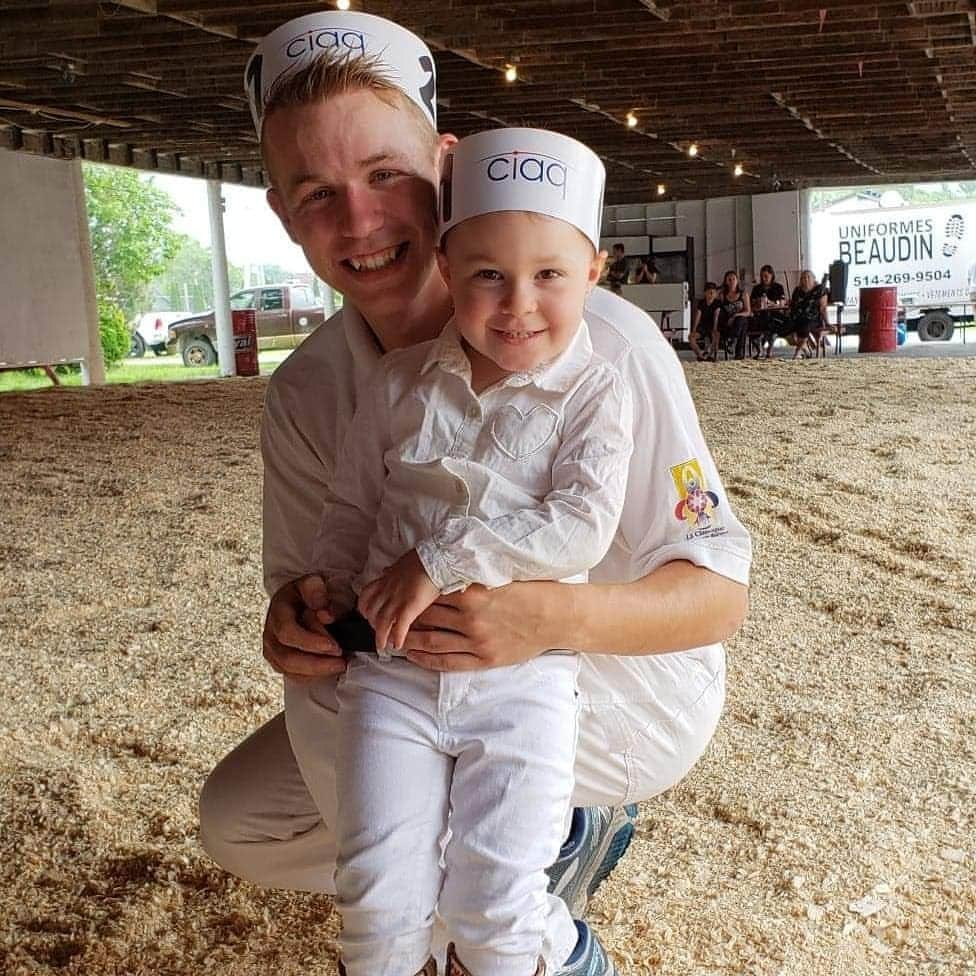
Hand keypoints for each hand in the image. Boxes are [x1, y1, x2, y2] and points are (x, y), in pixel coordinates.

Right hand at [263, 575, 345, 680]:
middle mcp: (270, 632)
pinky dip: (313, 676)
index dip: (310, 642)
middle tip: (340, 661)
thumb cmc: (308, 592)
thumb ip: (317, 593)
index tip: (334, 646)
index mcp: (278, 609)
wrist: (300, 599)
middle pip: (287, 657)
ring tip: (339, 665)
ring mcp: (273, 649)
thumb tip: (324, 614)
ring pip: (290, 670)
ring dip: (317, 672)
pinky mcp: (279, 661)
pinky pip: (293, 676)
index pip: (287, 632)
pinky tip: (329, 670)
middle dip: (316, 663)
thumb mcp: (313, 583)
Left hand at [358, 550, 439, 650]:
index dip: (364, 607)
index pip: (366, 595)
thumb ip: (393, 570)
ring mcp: (398, 599)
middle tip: (376, 633)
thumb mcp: (403, 562)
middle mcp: (389, 590)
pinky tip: (398, 645)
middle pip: (372, 611)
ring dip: (380, 636)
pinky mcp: (410, 606)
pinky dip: (397, 637)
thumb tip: (386, 571)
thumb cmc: (424, 558)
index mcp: (387, 579)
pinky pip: (399, 626)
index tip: (366, 614)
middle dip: (372, 624)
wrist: (437, 558)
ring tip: (383, 646)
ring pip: (382, 622)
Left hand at [400, 581, 556, 671]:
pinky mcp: (485, 659)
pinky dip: (426, 659)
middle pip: (427, 617)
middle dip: (406, 617)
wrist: (556, 616)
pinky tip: (412, 655)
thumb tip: (443, 574)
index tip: (399, 594)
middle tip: (389, 616)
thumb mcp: (499, 576)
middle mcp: (471, 618)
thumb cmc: (530, 591)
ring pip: (432, 641)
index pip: (431, 594)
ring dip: (409, 639)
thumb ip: (470, 577)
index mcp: (473, 593)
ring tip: (394, 637)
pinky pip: (448, 662)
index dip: (412, 596)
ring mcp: (477, 641)